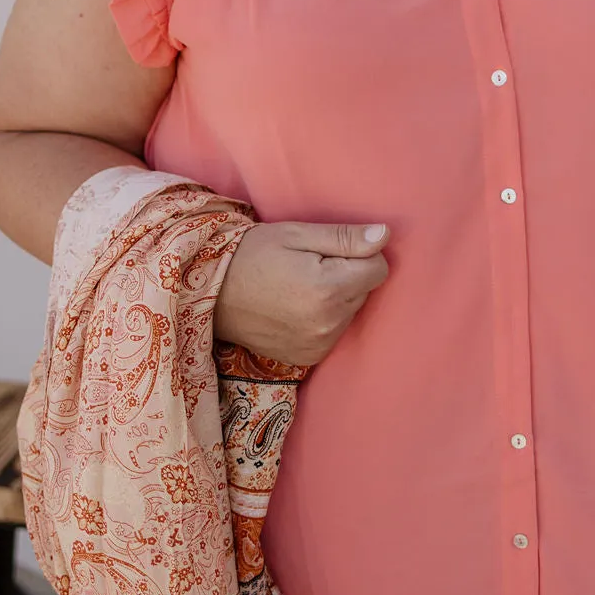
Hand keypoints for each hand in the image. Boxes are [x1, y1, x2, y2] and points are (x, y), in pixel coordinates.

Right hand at [214, 219, 390, 368]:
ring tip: (298, 288)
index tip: (330, 251)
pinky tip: (295, 309)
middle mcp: (328, 324)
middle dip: (348, 276)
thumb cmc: (252, 254)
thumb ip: (344, 238)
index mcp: (328, 289)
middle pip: (365, 292)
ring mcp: (317, 346)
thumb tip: (385, 236)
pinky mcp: (307, 358)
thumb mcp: (297, 235)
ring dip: (336, 299)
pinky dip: (323, 320)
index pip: (379, 269)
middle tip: (309, 267)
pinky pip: (333, 333)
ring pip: (351, 313)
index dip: (360, 254)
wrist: (210, 293)